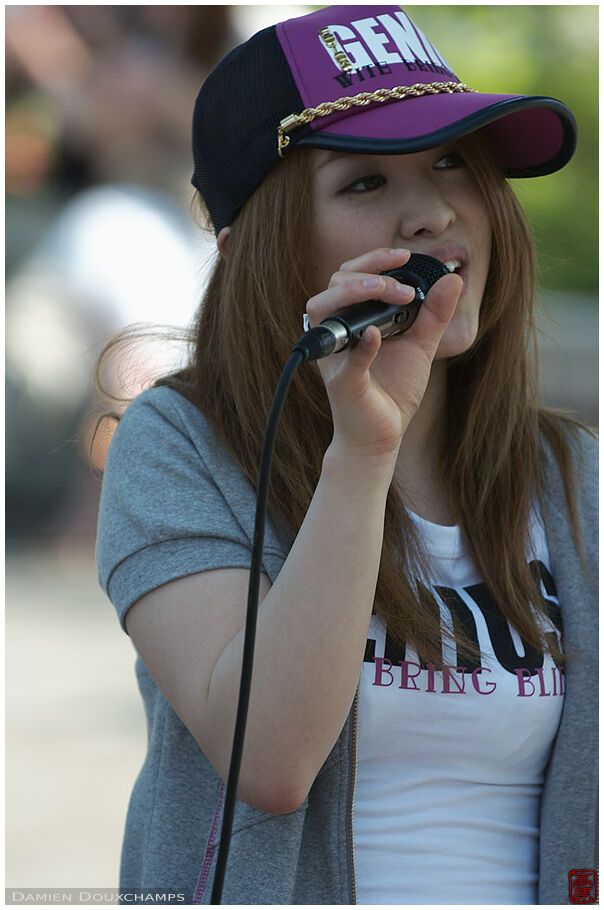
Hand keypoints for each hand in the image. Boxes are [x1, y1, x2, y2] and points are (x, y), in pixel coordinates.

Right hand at [305, 248, 462, 459]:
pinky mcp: (341, 384)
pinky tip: (378, 334)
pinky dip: (361, 346)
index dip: (374, 259)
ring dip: (353, 293)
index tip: (405, 255)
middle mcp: (336, 333)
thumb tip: (453, 279)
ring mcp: (333, 357)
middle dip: (371, 274)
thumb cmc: (393, 391)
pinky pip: (344, 361)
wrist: (383, 436)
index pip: (350, 274)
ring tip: (386, 292)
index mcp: (352, 320)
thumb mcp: (421, 346)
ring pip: (321, 309)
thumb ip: (434, 313)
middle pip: (334, 283)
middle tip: (405, 289)